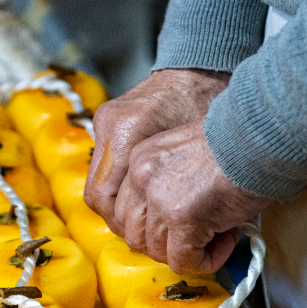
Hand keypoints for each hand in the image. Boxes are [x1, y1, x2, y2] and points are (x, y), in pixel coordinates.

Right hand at [87, 68, 229, 230]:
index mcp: (129, 130)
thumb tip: (193, 238)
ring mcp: (104, 124)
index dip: (127, 226)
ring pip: (97, 187)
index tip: (155, 239)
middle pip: (98, 196)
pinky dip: (120, 191)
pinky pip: (104, 171)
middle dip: (123, 224)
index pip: (106, 197)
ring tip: (148, 223)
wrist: (199, 67)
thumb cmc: (209, 104)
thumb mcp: (204, 151)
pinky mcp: (107, 123)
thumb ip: (189, 189)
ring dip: (120, 210)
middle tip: (152, 239)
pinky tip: (143, 200)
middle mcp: (109, 127)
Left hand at [113, 121, 269, 273]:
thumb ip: (164, 182)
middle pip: (134, 235)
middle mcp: (140, 177)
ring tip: (219, 233)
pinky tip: (227, 239)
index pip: (121, 211)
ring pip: (157, 252)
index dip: (149, 228)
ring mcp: (158, 199)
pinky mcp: (182, 219)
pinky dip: (206, 261)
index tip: (175, 227)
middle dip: (165, 244)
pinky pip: (184, 262)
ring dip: (188, 252)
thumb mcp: (183, 153)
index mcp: (137, 159)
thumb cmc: (235, 144)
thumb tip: (165, 225)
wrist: (261, 137)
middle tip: (198, 234)